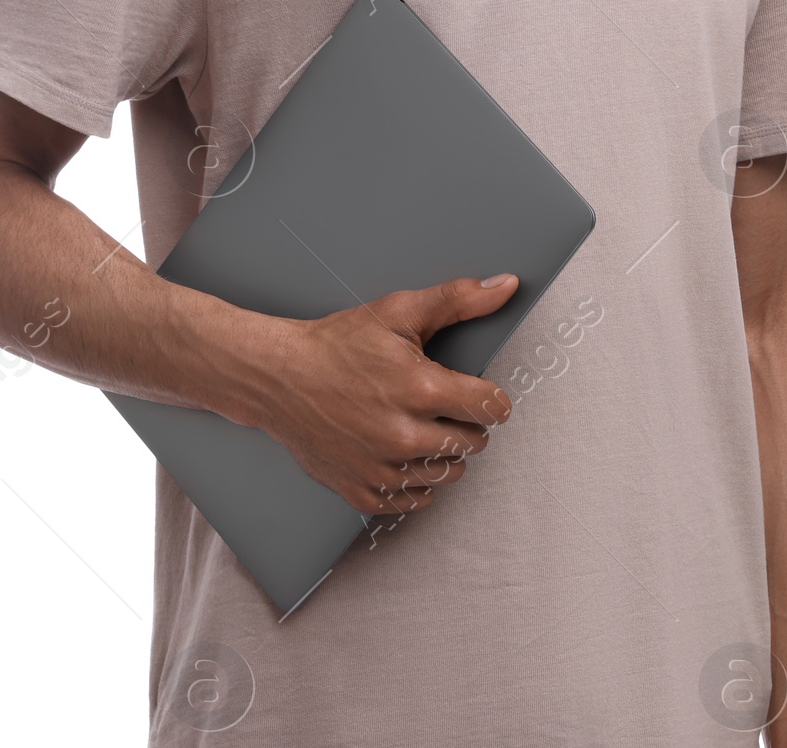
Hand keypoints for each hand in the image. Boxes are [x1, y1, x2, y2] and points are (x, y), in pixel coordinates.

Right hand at [249, 274, 517, 514]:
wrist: (279, 378)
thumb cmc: (338, 344)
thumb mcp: (399, 312)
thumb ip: (459, 300)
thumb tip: (507, 286)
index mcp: (420, 389)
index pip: (490, 408)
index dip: (491, 397)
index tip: (479, 393)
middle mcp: (405, 436)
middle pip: (474, 443)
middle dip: (465, 422)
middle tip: (440, 403)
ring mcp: (383, 469)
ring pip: (448, 475)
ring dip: (442, 452)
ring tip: (418, 424)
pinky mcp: (363, 492)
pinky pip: (415, 500)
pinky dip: (414, 480)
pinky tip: (400, 452)